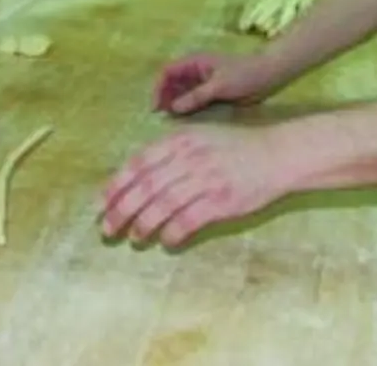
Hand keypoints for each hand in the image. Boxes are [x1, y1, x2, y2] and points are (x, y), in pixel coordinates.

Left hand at [100, 124, 284, 247]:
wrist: (277, 154)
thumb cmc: (234, 147)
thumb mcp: (198, 137)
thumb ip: (168, 152)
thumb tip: (135, 176)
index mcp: (179, 140)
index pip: (137, 164)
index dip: (114, 186)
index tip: (99, 205)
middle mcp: (188, 158)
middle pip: (144, 188)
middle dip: (120, 211)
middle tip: (107, 229)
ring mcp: (205, 180)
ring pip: (162, 206)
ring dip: (143, 226)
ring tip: (135, 238)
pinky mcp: (221, 201)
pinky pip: (188, 221)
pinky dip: (173, 233)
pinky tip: (167, 241)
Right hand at [153, 51, 280, 115]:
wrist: (269, 76)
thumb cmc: (245, 75)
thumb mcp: (219, 86)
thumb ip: (196, 97)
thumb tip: (173, 108)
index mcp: (194, 62)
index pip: (167, 72)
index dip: (158, 89)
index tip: (156, 107)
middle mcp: (195, 71)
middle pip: (171, 84)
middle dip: (165, 99)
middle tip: (163, 118)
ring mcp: (203, 83)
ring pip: (182, 94)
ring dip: (176, 106)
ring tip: (173, 122)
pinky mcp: (212, 93)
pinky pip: (194, 101)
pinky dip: (188, 110)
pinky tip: (187, 121)